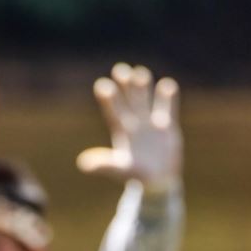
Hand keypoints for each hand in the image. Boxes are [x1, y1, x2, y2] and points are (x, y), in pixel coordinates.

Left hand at [75, 63, 181, 190]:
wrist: (157, 181)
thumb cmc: (136, 175)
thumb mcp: (120, 170)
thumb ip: (104, 165)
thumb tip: (82, 164)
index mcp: (122, 132)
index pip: (113, 112)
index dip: (108, 100)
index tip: (102, 86)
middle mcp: (135, 123)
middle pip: (129, 100)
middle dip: (125, 86)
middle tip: (120, 70)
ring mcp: (151, 123)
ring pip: (146, 99)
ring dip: (143, 86)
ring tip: (140, 73)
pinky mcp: (167, 126)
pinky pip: (168, 107)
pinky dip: (168, 97)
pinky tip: (167, 85)